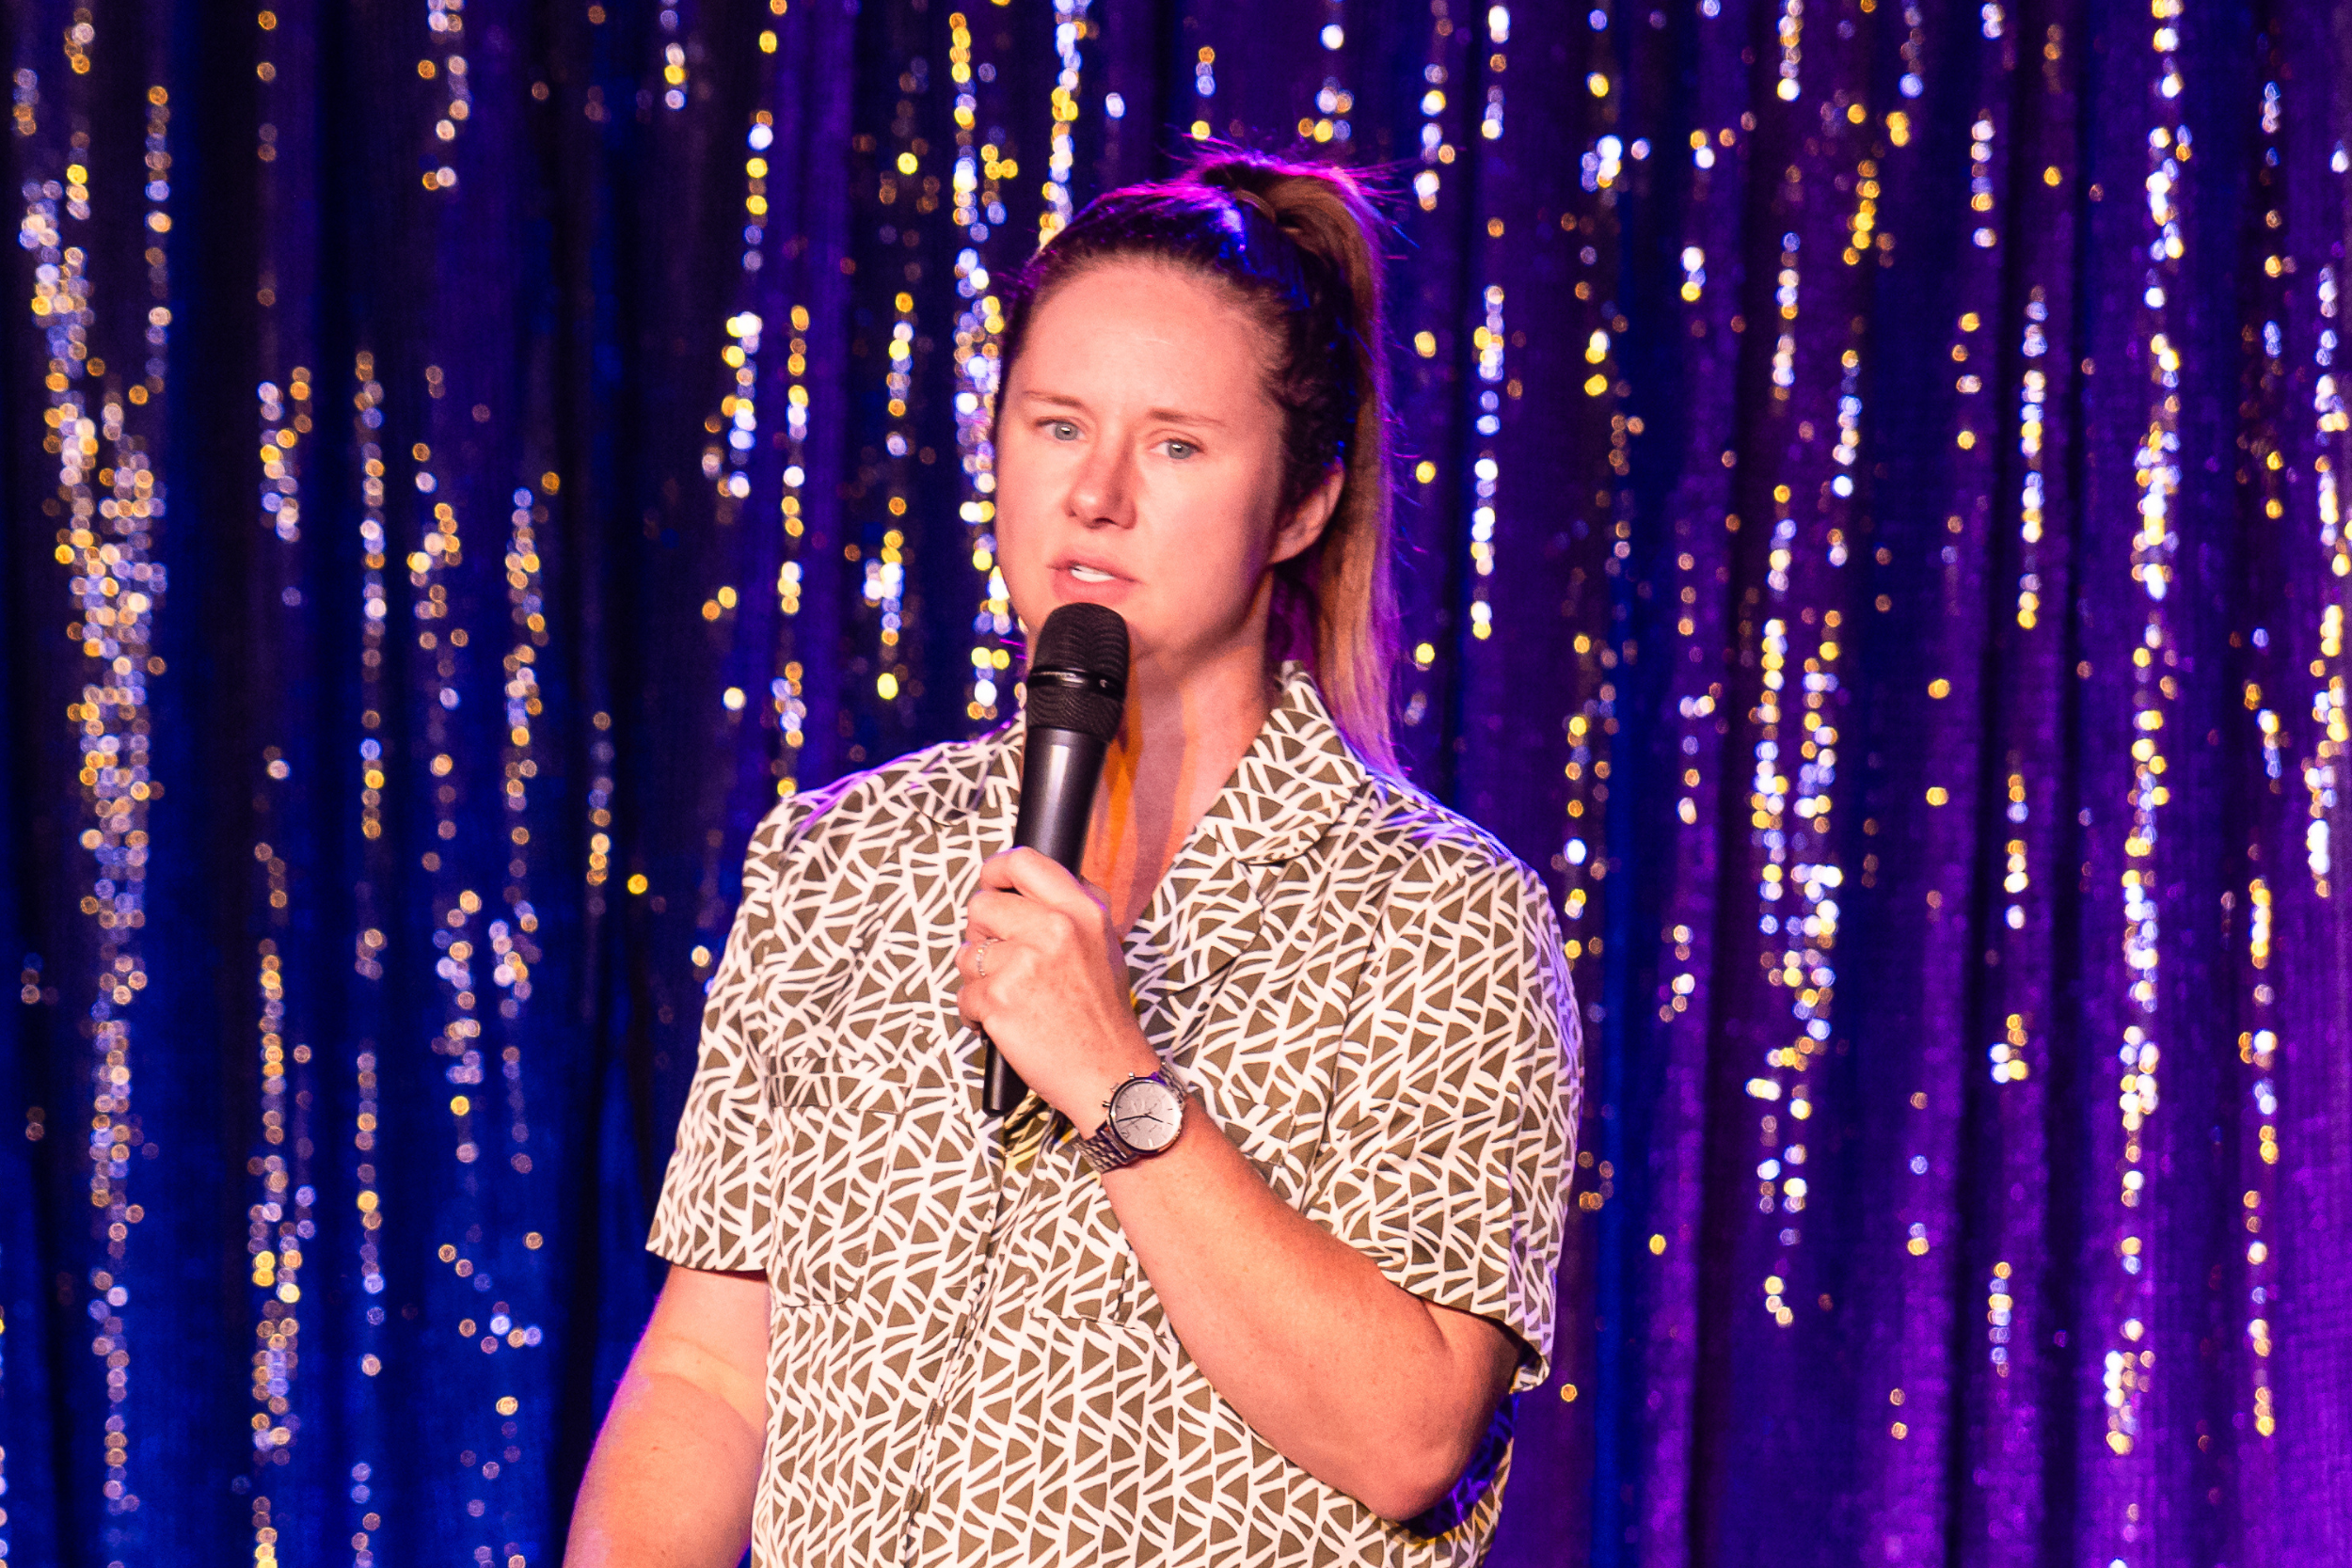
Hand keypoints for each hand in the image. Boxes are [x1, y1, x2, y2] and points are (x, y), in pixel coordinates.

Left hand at [955, 848, 1157, 1131]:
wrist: (1109, 1074)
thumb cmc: (1102, 1016)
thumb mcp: (1104, 944)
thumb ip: (1071, 907)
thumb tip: (1027, 882)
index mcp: (1082, 911)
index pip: (1024, 861)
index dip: (996, 871)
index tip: (990, 884)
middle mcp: (1055, 930)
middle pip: (981, 905)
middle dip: (983, 934)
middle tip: (1005, 961)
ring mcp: (1024, 964)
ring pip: (967, 953)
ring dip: (979, 979)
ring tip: (1013, 999)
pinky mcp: (998, 999)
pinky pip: (964, 994)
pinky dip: (977, 1013)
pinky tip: (1007, 1023)